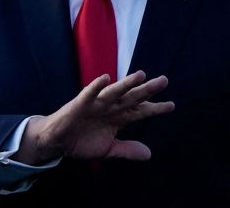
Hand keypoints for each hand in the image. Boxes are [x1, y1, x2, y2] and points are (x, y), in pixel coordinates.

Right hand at [12, 71, 173, 163]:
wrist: (59, 141)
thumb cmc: (83, 141)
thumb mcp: (109, 149)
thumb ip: (127, 150)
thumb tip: (149, 154)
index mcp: (118, 118)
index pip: (140, 111)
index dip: (155, 108)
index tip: (171, 105)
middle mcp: (110, 107)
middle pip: (132, 98)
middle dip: (147, 90)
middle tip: (163, 81)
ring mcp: (96, 104)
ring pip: (114, 92)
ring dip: (126, 84)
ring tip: (140, 75)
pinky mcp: (80, 104)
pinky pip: (90, 93)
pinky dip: (97, 86)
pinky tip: (106, 78)